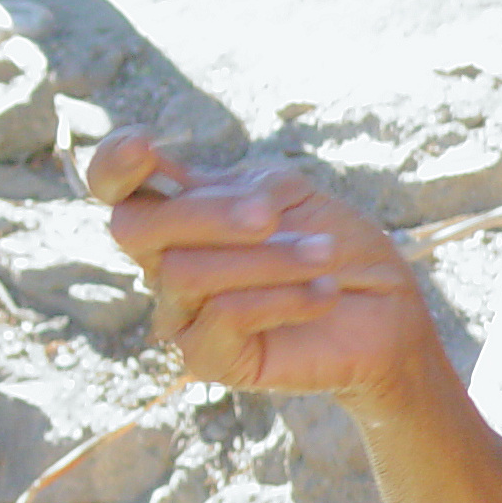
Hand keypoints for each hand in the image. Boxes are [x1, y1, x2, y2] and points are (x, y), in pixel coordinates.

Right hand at [93, 128, 437, 406]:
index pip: (114, 187)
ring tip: (324, 256)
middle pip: (133, 228)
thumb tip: (196, 191)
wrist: (388, 313)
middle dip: (206, 214)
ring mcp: (182, 312)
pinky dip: (283, 298)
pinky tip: (325, 293)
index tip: (146, 145)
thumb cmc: (338, 248)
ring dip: (268, 259)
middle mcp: (167, 261)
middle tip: (270, 215)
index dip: (113, 164)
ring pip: (186, 273)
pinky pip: (223, 317)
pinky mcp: (209, 357)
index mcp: (181, 213)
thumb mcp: (295, 197)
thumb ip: (243, 186)